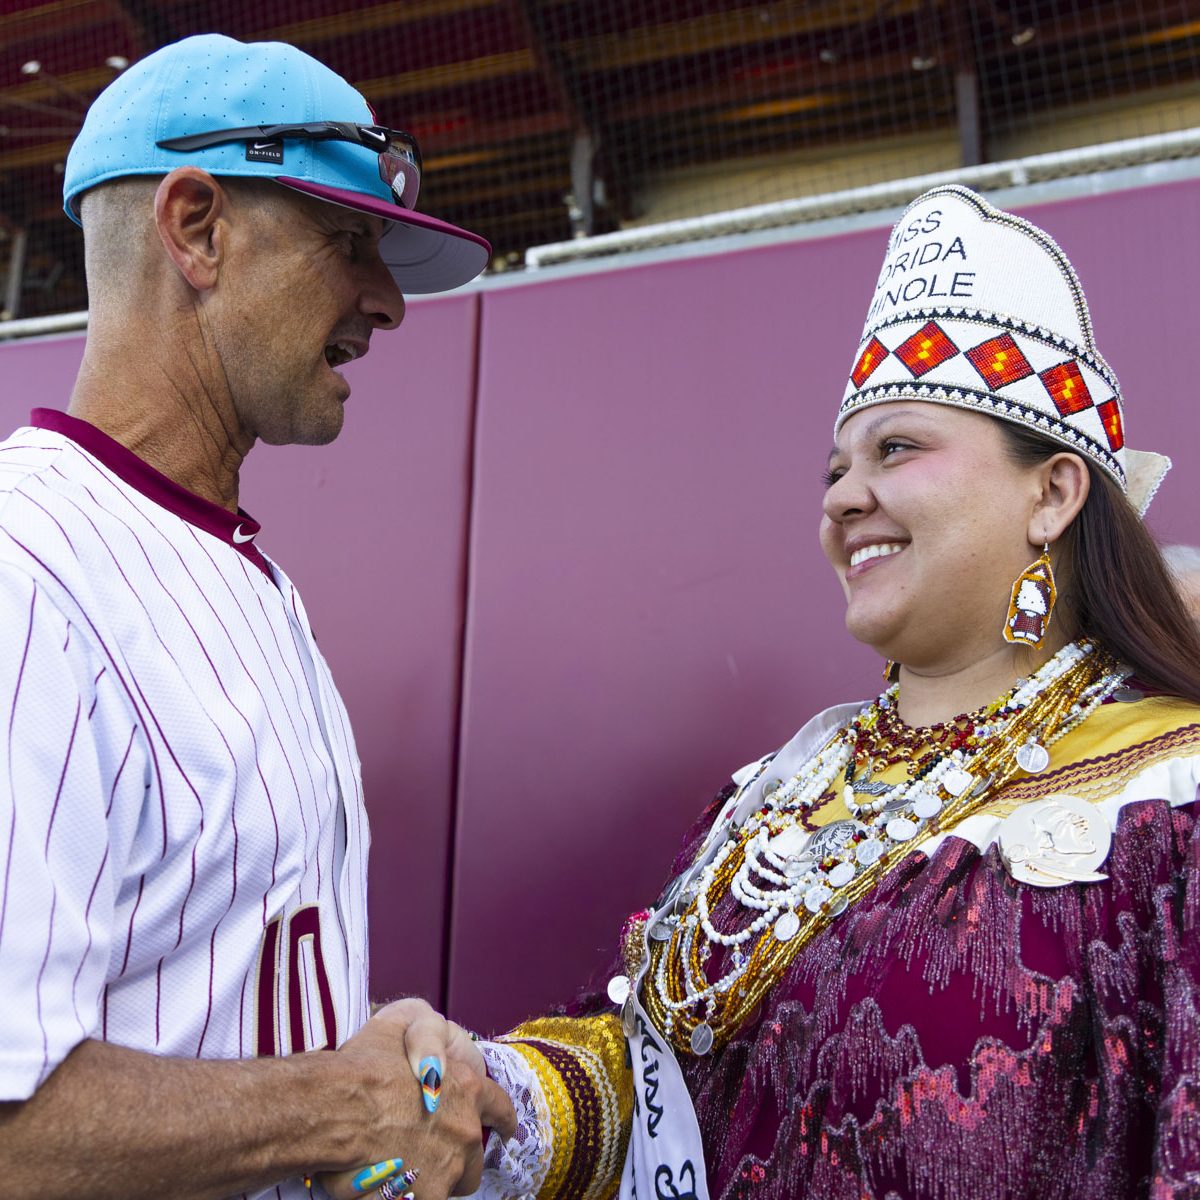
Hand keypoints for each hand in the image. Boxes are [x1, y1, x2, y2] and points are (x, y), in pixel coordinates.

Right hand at [318, 1000, 514, 1199]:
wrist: (336, 1107)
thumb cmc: (364, 1066)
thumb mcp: (400, 1027)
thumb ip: (425, 1041)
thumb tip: (431, 1062)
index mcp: (467, 1089)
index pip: (499, 1108)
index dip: (501, 1119)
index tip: (504, 1129)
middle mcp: (465, 1131)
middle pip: (473, 1158)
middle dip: (457, 1160)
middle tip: (429, 1155)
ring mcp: (448, 1169)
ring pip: (449, 1184)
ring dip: (433, 1180)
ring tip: (403, 1170)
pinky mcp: (426, 1196)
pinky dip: (408, 1195)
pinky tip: (385, 1186)